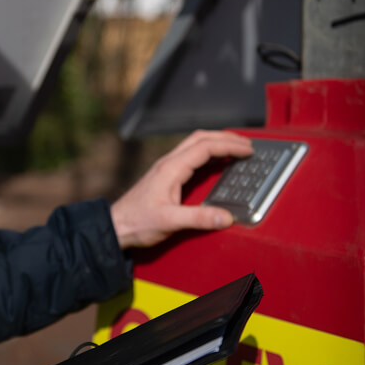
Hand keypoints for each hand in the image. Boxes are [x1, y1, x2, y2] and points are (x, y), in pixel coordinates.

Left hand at [110, 130, 252, 248]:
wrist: (115, 226)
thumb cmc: (137, 222)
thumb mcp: (169, 222)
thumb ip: (198, 218)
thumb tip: (226, 218)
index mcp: (171, 168)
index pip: (205, 147)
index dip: (229, 146)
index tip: (248, 150)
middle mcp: (169, 163)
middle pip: (200, 138)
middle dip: (226, 138)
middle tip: (247, 144)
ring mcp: (166, 168)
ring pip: (195, 144)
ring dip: (217, 143)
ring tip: (237, 149)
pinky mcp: (166, 176)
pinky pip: (190, 156)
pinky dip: (208, 154)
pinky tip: (217, 163)